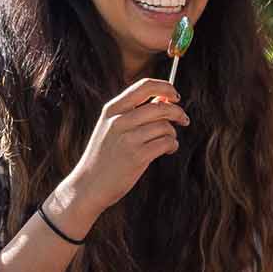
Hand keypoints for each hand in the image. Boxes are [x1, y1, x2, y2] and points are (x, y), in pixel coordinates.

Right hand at [56, 78, 189, 215]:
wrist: (89, 185)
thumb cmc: (104, 156)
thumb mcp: (111, 127)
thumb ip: (135, 112)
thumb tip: (164, 98)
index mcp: (112, 109)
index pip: (144, 86)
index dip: (165, 87)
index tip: (174, 95)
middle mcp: (119, 121)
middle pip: (161, 106)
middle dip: (178, 112)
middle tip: (183, 119)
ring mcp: (128, 139)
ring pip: (165, 126)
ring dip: (173, 134)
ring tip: (169, 141)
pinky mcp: (137, 157)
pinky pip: (166, 143)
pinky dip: (172, 145)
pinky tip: (167, 150)